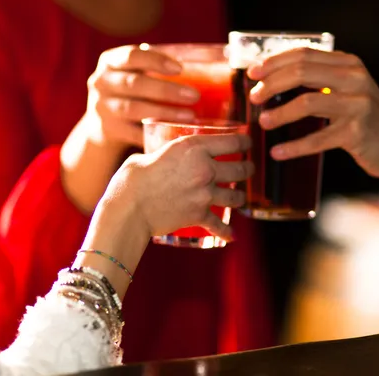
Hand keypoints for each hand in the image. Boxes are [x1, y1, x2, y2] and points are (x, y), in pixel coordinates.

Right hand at [86, 44, 200, 145]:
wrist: (104, 124)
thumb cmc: (133, 93)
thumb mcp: (138, 74)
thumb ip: (159, 69)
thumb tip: (214, 65)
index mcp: (111, 61)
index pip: (132, 56)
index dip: (157, 61)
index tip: (181, 69)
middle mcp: (101, 82)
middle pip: (135, 83)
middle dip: (167, 90)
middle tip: (194, 95)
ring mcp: (101, 107)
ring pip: (134, 109)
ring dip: (164, 112)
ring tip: (189, 116)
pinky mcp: (107, 130)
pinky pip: (133, 133)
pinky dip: (155, 133)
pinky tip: (174, 134)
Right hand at [105, 133, 253, 239]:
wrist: (129, 209)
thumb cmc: (132, 179)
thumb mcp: (148, 155)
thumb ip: (161, 156)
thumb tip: (158, 159)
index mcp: (193, 148)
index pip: (231, 142)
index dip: (244, 142)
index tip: (248, 144)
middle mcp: (204, 169)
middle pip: (239, 169)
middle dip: (248, 169)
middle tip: (250, 169)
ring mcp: (205, 194)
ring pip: (235, 196)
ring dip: (239, 197)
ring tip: (240, 198)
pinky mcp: (199, 215)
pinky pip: (219, 225)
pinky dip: (226, 231)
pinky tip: (231, 235)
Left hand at [247, 47, 378, 191]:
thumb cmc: (364, 118)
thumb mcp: (346, 90)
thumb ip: (318, 80)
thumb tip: (272, 81)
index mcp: (348, 64)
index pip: (304, 54)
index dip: (274, 62)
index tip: (253, 72)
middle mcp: (354, 78)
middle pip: (302, 72)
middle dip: (271, 84)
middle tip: (254, 97)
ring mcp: (357, 104)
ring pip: (307, 102)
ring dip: (280, 113)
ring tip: (262, 122)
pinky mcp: (357, 132)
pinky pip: (317, 138)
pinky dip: (294, 147)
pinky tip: (277, 152)